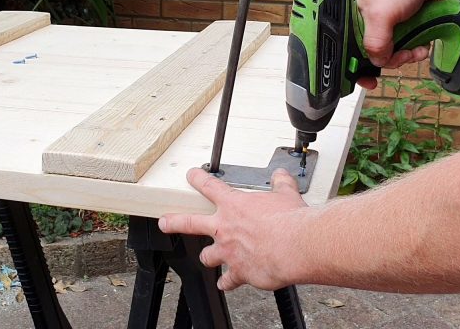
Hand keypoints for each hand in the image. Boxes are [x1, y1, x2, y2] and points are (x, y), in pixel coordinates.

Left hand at [159, 168, 306, 290]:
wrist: (295, 247)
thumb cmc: (290, 220)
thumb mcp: (286, 195)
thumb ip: (281, 185)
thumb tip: (281, 176)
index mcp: (234, 205)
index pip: (210, 187)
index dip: (197, 179)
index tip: (190, 176)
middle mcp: (225, 228)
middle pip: (190, 223)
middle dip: (173, 222)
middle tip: (164, 222)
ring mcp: (229, 252)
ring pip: (208, 256)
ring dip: (208, 257)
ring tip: (207, 258)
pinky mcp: (239, 272)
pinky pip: (228, 280)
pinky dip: (227, 283)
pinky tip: (225, 284)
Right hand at [356, 0, 441, 88]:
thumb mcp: (382, 15)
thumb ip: (376, 42)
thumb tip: (376, 62)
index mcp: (352, 19)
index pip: (350, 51)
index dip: (357, 68)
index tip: (369, 82)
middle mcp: (366, 22)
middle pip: (374, 54)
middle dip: (391, 60)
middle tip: (404, 57)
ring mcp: (385, 23)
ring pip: (392, 51)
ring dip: (406, 54)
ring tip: (417, 49)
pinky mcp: (402, 22)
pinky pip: (405, 43)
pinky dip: (414, 47)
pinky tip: (422, 43)